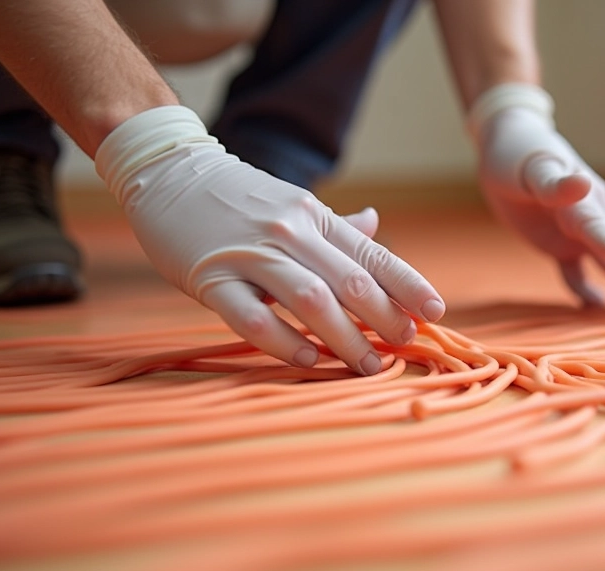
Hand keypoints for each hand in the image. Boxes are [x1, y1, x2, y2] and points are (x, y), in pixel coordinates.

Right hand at [95, 106, 445, 373]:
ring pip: (311, 300)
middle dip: (386, 318)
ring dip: (345, 338)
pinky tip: (308, 361)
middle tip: (406, 345)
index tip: (436, 312)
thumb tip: (376, 225)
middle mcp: (290, 234)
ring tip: (369, 365)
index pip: (373, 255)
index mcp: (314, 217)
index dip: (408, 285)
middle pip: (351, 282)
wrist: (168, 172)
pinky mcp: (211, 278)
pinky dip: (283, 342)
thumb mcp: (293, 204)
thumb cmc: (237, 198)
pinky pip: (252, 317)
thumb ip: (334, 225)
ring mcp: (251, 256)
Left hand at [469, 85, 604, 320]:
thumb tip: (585, 185)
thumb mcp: (532, 166)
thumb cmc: (519, 153)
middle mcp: (590, 220)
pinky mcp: (560, 243)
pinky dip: (589, 292)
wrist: (511, 141)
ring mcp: (577, 234)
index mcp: (584, 203)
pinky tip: (601, 309)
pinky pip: (577, 273)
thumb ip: (556, 183)